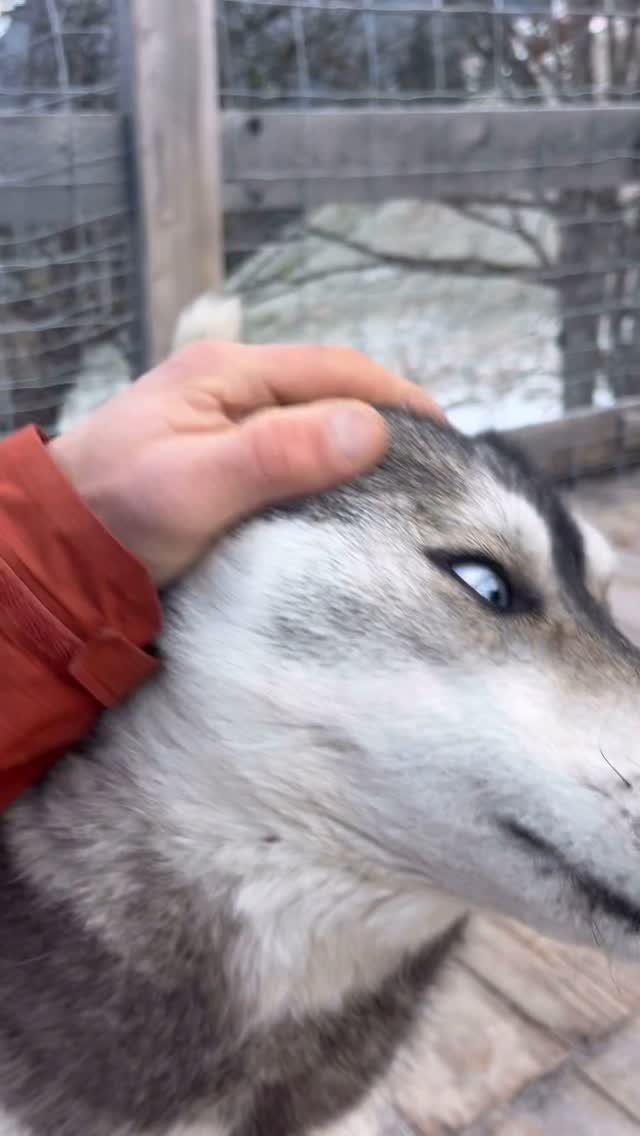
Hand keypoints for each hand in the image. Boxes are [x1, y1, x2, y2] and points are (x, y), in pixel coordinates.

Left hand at [51, 341, 440, 585]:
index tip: (447, 440)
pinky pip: (291, 450)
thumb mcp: (199, 484)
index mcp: (228, 373)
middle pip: (330, 389)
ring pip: (313, 420)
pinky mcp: (221, 455)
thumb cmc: (120, 511)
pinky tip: (346, 497)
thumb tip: (372, 428)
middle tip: (434, 469)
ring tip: (402, 484)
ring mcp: (224, 418)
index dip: (396, 399)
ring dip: (357, 446)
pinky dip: (326, 467)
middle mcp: (231, 385)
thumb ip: (279, 452)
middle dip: (383, 421)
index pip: (336, 369)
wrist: (55, 548)